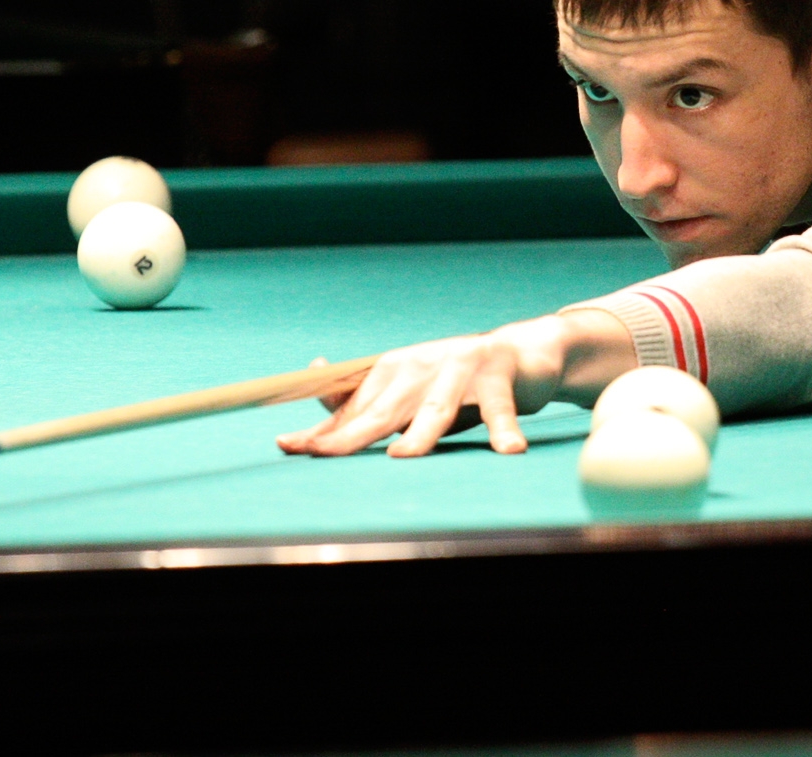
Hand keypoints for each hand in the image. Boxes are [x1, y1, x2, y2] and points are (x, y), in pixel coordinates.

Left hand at [275, 310, 636, 457]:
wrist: (523, 354)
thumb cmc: (458, 385)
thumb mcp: (411, 399)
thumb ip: (369, 414)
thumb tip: (314, 436)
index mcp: (392, 371)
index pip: (351, 408)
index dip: (322, 430)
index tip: (288, 446)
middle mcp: (420, 366)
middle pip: (383, 411)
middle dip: (352, 434)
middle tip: (324, 453)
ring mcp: (459, 366)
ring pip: (435, 408)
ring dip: (420, 434)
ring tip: (403, 456)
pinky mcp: (498, 372)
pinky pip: (499, 407)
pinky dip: (503, 429)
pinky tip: (509, 450)